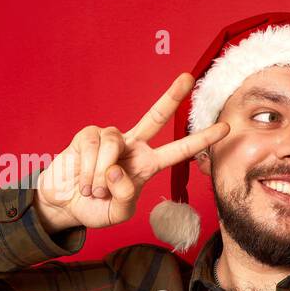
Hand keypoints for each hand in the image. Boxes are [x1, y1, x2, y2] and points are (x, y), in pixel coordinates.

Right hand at [34, 73, 229, 232]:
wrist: (65, 205)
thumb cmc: (96, 208)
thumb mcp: (118, 213)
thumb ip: (125, 198)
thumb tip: (118, 172)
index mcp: (147, 165)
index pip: (178, 151)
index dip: (200, 140)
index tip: (224, 128)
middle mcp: (133, 147)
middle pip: (155, 116)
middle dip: (171, 96)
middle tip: (188, 77)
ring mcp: (111, 139)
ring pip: (114, 143)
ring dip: (102, 173)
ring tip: (95, 190)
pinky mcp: (88, 136)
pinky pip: (94, 145)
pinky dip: (88, 169)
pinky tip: (84, 181)